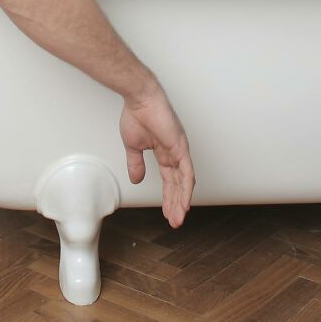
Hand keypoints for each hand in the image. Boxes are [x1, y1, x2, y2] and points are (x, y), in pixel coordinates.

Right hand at [120, 87, 195, 227]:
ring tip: (178, 218)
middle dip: (175, 204)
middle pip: (178, 184)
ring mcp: (179, 150)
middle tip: (174, 222)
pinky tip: (185, 202)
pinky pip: (187, 171)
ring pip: (184, 181)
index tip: (166, 213)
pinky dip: (187, 188)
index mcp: (164, 152)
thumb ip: (136, 163)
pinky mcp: (180, 146)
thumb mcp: (133, 146)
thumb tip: (136, 179)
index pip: (169, 179)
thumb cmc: (136, 116)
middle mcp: (174, 153)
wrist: (139, 99)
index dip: (168, 197)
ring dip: (181, 201)